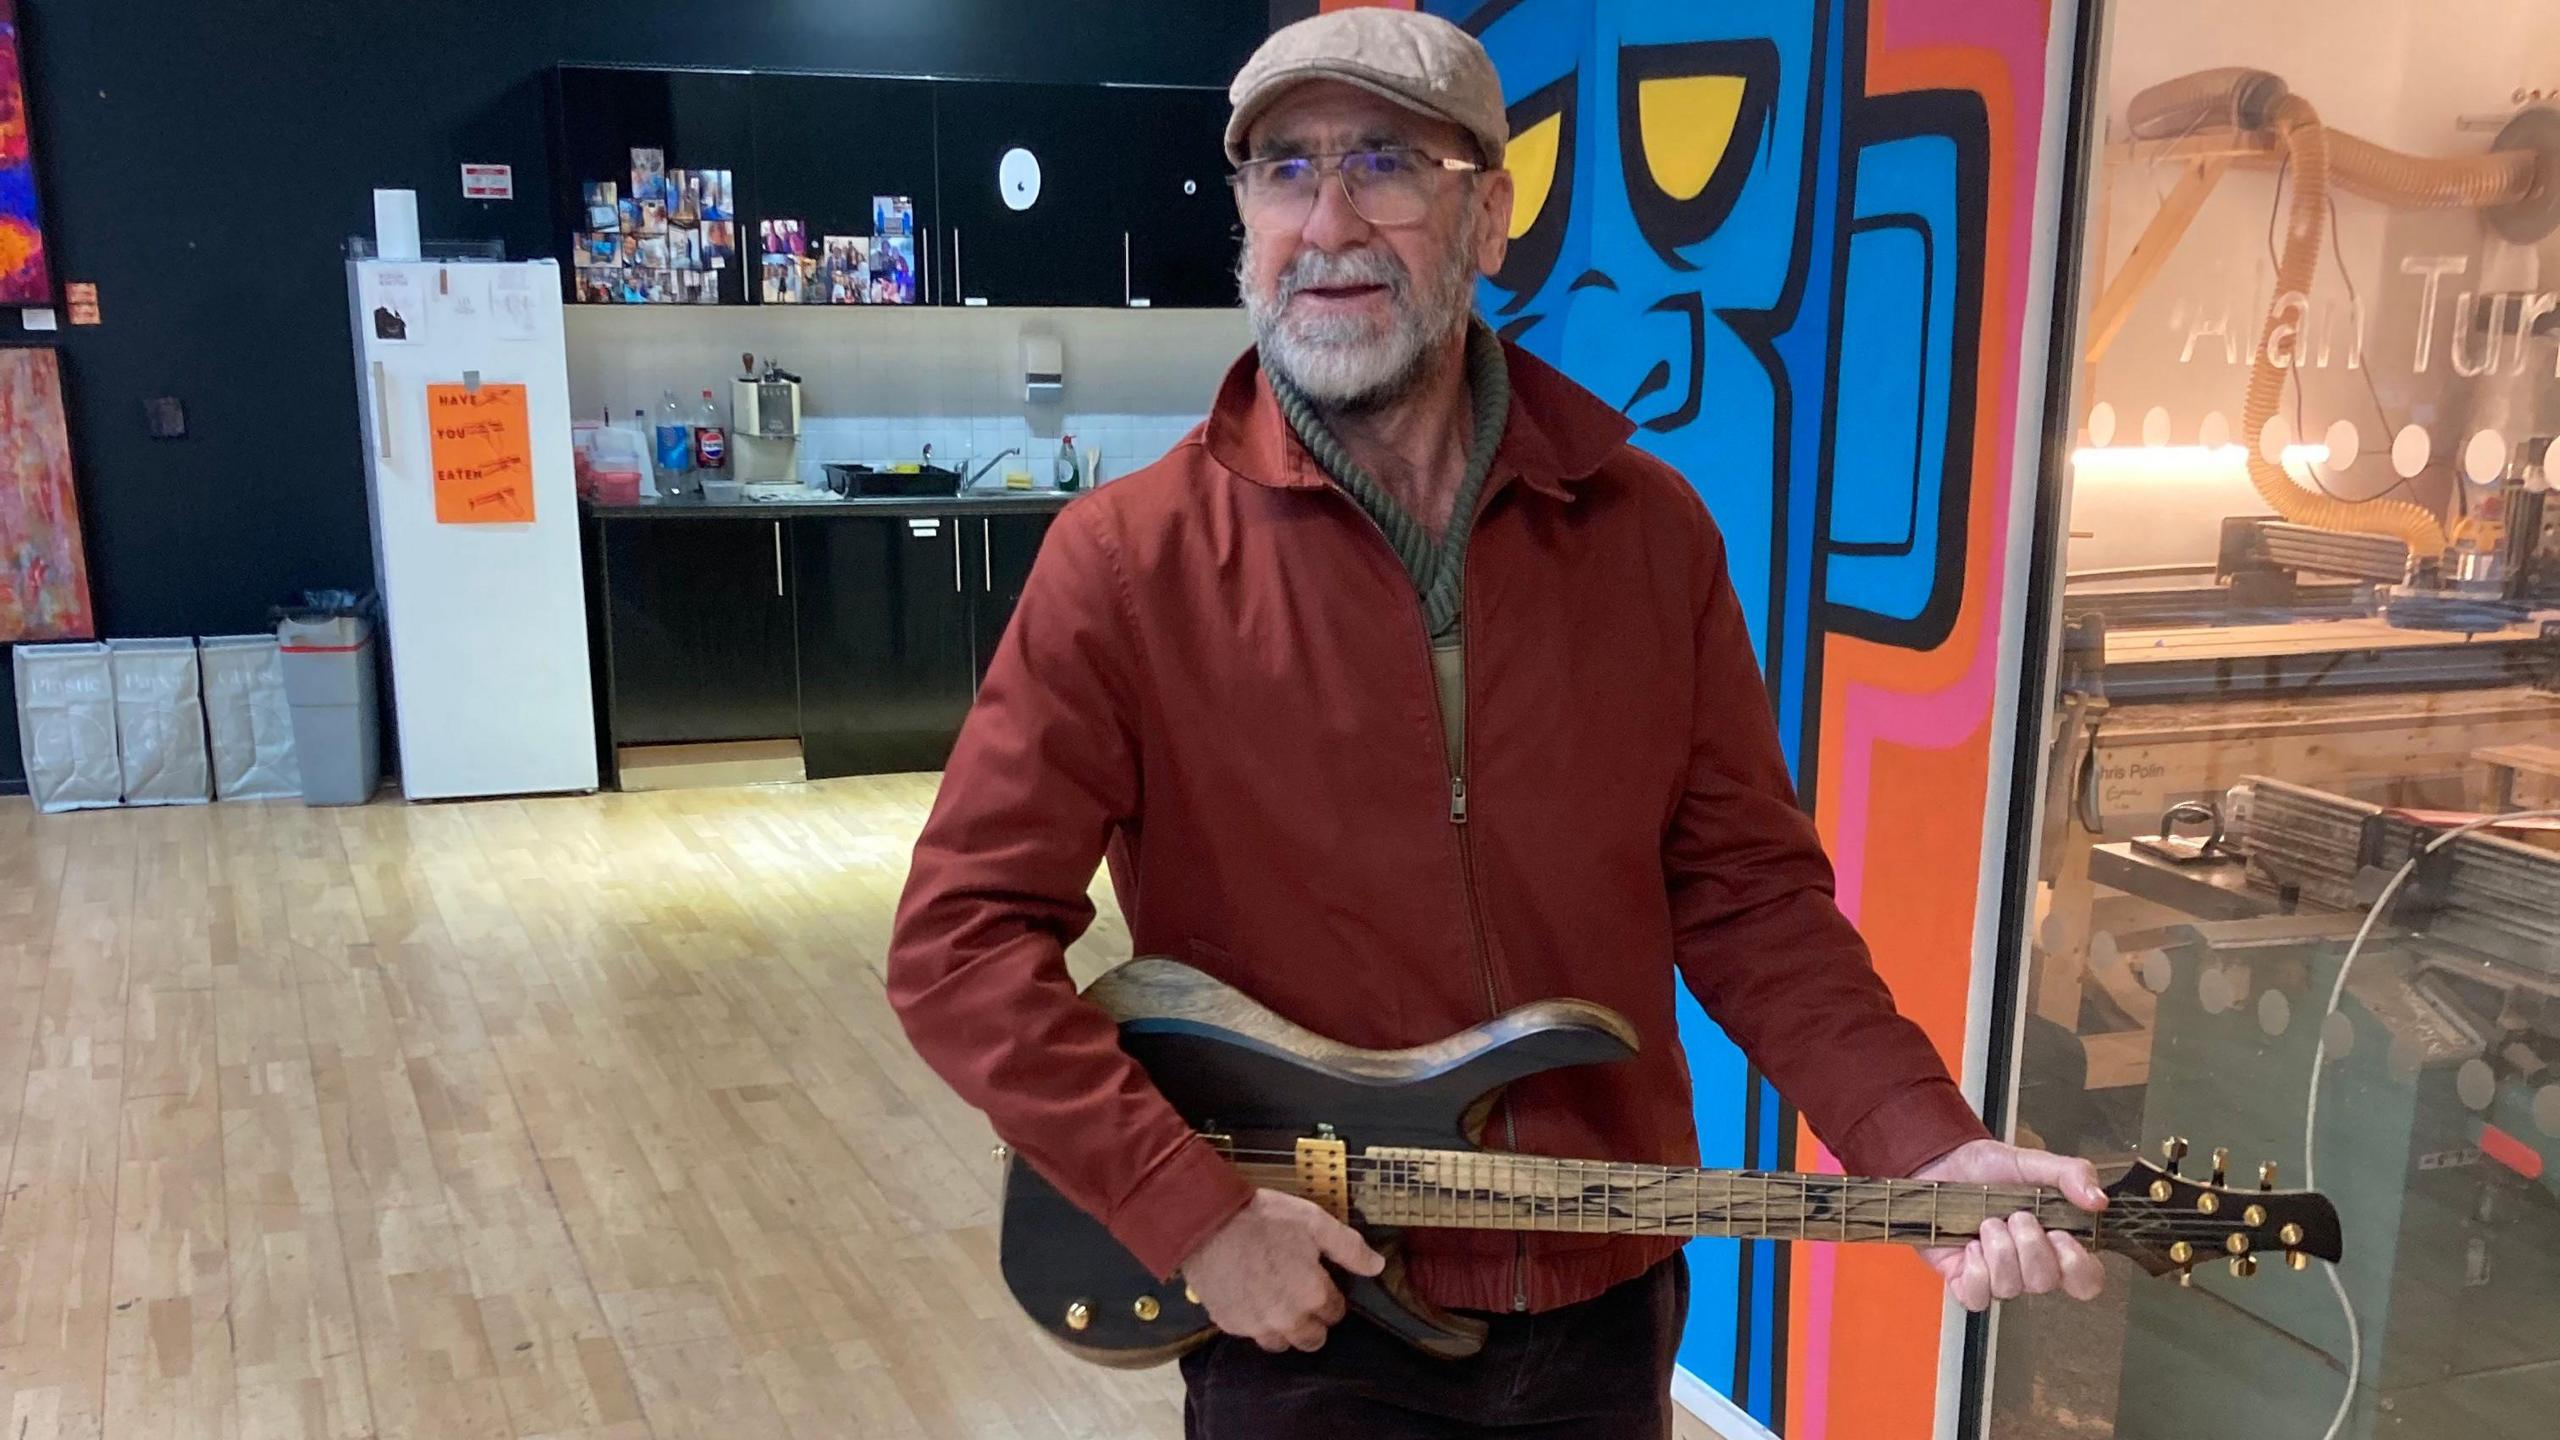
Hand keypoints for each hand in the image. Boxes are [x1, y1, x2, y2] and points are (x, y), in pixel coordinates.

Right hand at [1179, 1189, 1384, 1352]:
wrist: (1206, 1221)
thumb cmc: (1263, 1217)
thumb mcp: (1314, 1221)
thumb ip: (1349, 1247)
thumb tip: (1377, 1266)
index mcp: (1312, 1295)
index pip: (1335, 1313)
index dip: (1330, 1295)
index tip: (1319, 1278)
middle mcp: (1287, 1319)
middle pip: (1312, 1339)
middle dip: (1312, 1321)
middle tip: (1299, 1292)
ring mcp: (1256, 1325)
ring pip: (1281, 1342)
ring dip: (1284, 1327)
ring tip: (1275, 1298)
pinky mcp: (1229, 1324)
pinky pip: (1251, 1332)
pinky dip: (1254, 1320)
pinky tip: (1249, 1294)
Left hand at [1914, 1139, 2106, 1311]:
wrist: (1942, 1163)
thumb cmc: (1989, 1168)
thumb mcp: (2033, 1162)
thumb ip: (2071, 1174)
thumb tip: (2098, 1200)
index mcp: (2055, 1242)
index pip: (2086, 1281)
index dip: (2076, 1266)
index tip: (2059, 1233)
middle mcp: (2030, 1265)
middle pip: (2045, 1283)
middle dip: (2030, 1246)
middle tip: (2016, 1216)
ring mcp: (1997, 1276)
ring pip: (2010, 1289)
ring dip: (1999, 1250)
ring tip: (1988, 1222)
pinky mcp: (1964, 1281)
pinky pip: (1977, 1298)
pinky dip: (1975, 1270)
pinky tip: (1970, 1245)